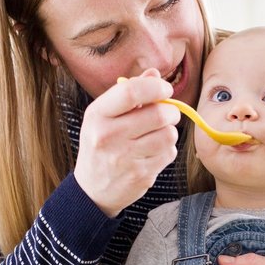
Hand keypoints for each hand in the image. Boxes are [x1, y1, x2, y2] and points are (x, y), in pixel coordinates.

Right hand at [74, 68, 180, 216]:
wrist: (93, 190)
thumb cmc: (101, 145)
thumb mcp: (105, 116)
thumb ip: (129, 93)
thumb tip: (155, 74)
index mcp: (98, 114)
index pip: (131, 91)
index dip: (155, 87)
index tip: (165, 89)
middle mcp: (108, 136)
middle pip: (158, 114)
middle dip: (171, 111)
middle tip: (168, 113)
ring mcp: (125, 158)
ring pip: (168, 135)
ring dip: (169, 132)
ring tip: (158, 134)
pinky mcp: (141, 175)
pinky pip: (169, 154)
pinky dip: (167, 150)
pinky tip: (153, 152)